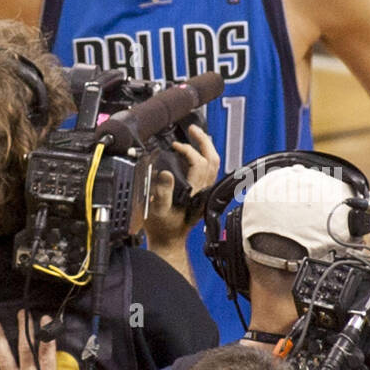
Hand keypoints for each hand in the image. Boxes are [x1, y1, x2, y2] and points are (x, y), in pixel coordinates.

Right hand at [144, 124, 220, 246]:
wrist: (169, 241)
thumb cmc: (163, 228)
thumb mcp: (157, 211)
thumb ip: (162, 193)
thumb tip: (166, 173)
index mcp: (194, 192)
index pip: (198, 163)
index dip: (187, 151)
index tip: (175, 146)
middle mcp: (203, 191)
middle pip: (212, 160)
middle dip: (204, 141)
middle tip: (193, 129)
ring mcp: (204, 192)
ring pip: (213, 164)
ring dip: (206, 147)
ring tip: (195, 135)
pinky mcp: (201, 193)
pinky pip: (209, 171)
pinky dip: (204, 157)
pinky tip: (195, 152)